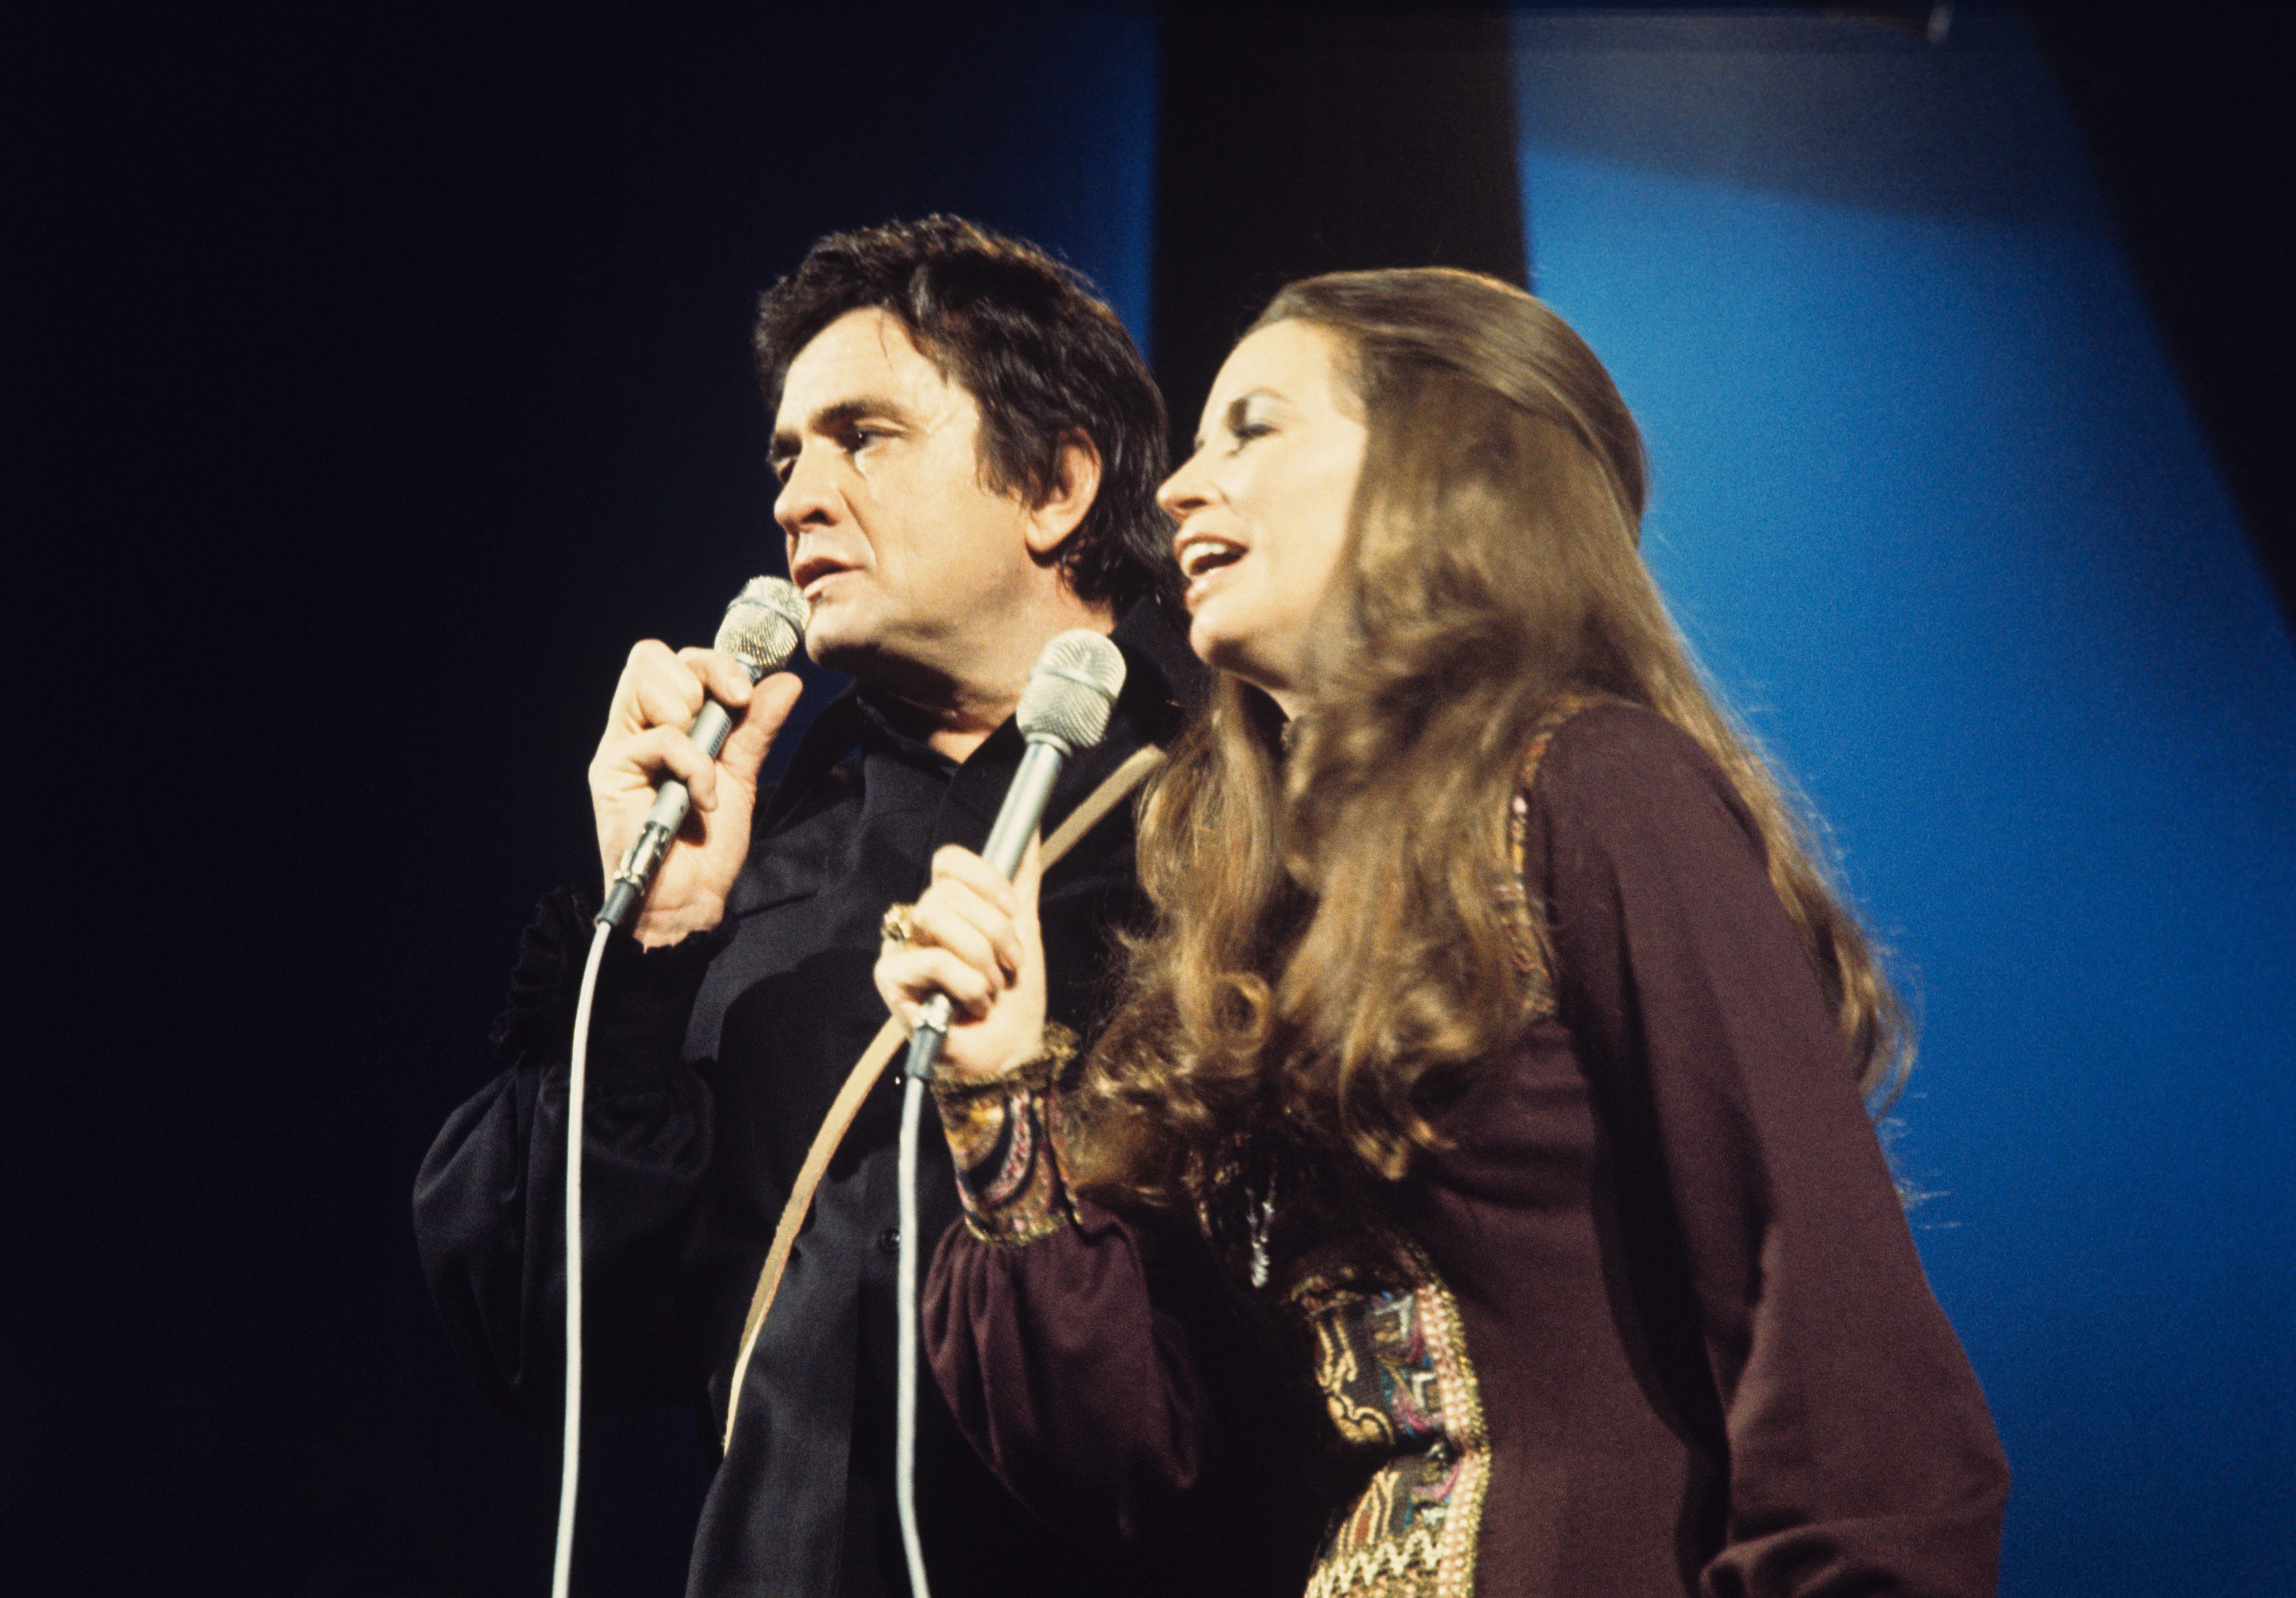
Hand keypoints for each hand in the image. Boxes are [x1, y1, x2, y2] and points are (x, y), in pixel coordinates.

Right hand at [588, 640, 805, 946]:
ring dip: (691, 714)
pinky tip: (703, 801)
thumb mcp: (741, 777)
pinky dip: (694, 767)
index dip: (714, 662)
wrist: (686, 903)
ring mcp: (621, 747)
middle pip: (649, 655)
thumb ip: (756, 728)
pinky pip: (660, 739)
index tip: (746, 692)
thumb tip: (787, 680)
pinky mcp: (612, 772)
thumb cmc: (706, 848)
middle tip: (729, 714)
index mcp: (662, 723)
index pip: (675, 660)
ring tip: (704, 761)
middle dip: (702, 675)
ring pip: (643, 680)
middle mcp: (635, 728)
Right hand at [874, 839, 1048, 1082]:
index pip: (948, 860)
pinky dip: (967, 984)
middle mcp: (916, 923)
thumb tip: (1032, 828)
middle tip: (1008, 966)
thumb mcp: (1025, 931)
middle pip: (947, 891)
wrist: (1010, 1055)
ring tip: (991, 987)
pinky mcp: (891, 981)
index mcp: (947, 906)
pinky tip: (973, 1005)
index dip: (986, 879)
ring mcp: (900, 951)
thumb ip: (1022, 880)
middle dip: (995, 932)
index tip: (1013, 910)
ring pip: (937, 917)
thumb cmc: (1013, 998)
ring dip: (982, 959)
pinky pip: (932, 959)